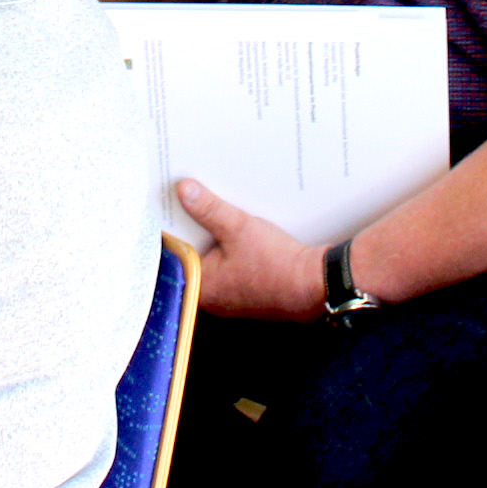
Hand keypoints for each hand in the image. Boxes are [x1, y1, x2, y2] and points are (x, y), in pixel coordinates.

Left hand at [177, 179, 325, 320]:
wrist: (318, 284)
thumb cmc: (276, 265)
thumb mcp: (237, 228)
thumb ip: (207, 209)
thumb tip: (184, 190)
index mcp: (200, 286)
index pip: (175, 252)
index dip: (172, 225)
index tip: (169, 202)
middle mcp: (212, 296)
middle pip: (193, 254)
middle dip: (193, 227)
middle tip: (189, 197)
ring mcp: (231, 295)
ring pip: (213, 258)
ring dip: (214, 235)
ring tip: (213, 206)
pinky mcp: (249, 290)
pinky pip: (231, 263)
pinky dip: (230, 246)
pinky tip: (236, 226)